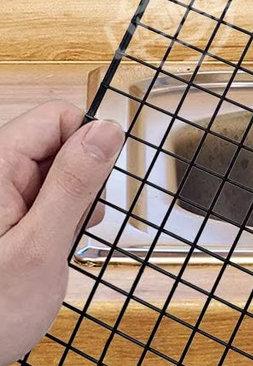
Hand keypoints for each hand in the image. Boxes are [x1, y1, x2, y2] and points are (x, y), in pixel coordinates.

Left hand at [0, 103, 123, 365]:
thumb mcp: (42, 248)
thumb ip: (74, 183)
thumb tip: (106, 130)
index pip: (56, 117)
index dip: (86, 144)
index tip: (93, 186)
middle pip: (52, 143)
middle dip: (77, 180)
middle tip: (72, 225)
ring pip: (47, 171)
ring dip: (65, 203)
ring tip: (57, 244)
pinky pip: (33, 197)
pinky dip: (50, 218)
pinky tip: (47, 248)